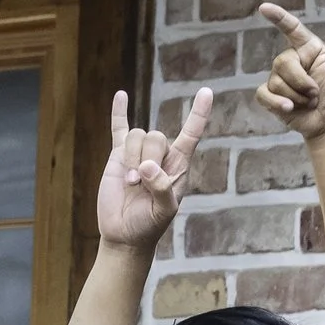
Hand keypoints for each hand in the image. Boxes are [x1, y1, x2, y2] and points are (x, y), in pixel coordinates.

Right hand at [99, 88, 210, 251]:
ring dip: (130, 158)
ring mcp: (139, 153)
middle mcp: (161, 156)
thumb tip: (146, 166)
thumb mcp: (164, 210)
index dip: (198, 114)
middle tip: (138, 184)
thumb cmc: (150, 223)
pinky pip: (119, 129)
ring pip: (136, 135)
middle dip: (145, 157)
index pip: (191, 134)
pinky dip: (119, 112)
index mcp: (179, 165)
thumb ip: (160, 188)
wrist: (125, 232)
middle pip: (155, 136)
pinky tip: (121, 95)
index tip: (206, 92)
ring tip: (129, 183)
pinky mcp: (118, 155)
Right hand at [255, 4, 324, 138]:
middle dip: (301, 82)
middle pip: (282, 62)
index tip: (264, 7)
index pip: (292, 29)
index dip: (278, 17)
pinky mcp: (271, 96)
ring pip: (276, 80)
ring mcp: (280, 79)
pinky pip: (263, 94)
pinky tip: (289, 109)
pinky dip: (276, 103)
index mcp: (309, 49)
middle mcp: (292, 61)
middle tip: (317, 93)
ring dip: (297, 96)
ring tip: (311, 103)